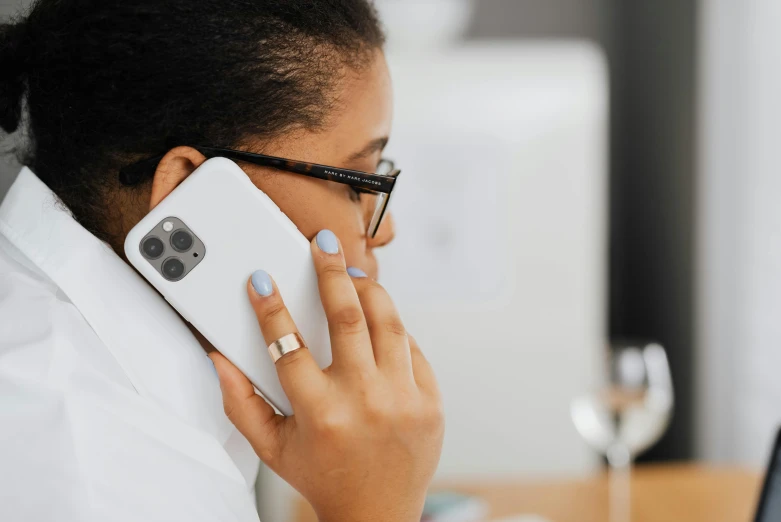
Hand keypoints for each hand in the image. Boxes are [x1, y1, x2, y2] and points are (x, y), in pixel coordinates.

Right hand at [209, 230, 443, 521]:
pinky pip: (411, 348)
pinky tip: (377, 318)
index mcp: (320, 415)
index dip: (270, 307)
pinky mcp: (430, 401)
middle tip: (323, 243)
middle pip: (347, 316)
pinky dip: (393, 328)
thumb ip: (240, 404)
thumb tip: (220, 358)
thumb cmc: (321, 477)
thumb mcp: (272, 448)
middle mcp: (365, 402)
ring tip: (352, 273)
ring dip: (369, 289)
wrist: (377, 514)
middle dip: (331, 271)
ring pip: (388, 322)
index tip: (260, 278)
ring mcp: (403, 400)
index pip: (288, 346)